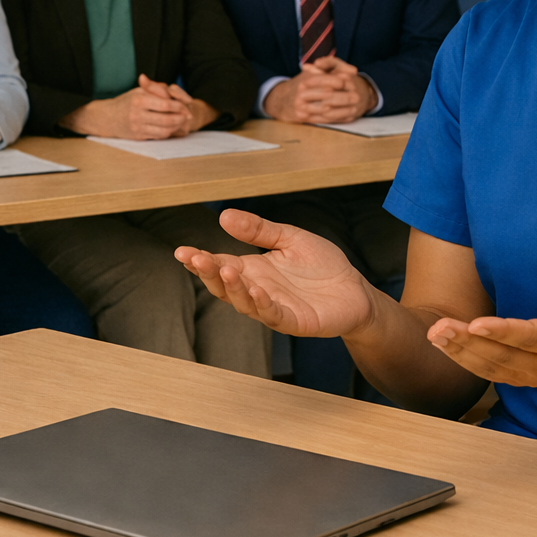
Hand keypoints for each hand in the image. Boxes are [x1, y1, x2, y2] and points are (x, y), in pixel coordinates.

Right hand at [60, 75, 218, 138]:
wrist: (107, 118)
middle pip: (166, 119)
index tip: (186, 105)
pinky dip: (169, 132)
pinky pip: (158, 136)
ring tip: (182, 121)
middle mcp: (138, 115)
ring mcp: (138, 127)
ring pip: (164, 130)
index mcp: (139, 100)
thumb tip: (173, 90)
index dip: (178, 106)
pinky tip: (173, 127)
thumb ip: (156, 89)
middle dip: (180, 117)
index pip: (164, 104)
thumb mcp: (139, 90)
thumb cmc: (127, 101)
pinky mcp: (139, 136)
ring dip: (176, 126)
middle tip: (188, 115)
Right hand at [175, 209, 376, 337]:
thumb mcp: (289, 238)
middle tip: (194, 258)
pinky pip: (273, 314)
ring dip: (232, 288)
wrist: (354, 289)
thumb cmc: (322, 266)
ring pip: (244, 302)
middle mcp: (258, 290)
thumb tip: (225, 216)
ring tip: (224, 270)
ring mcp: (273, 307)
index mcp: (253, 269)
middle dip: (208, 273)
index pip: (220, 265)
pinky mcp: (293, 321)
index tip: (182, 251)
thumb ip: (259, 230)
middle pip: (224, 286)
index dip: (200, 260)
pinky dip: (262, 304)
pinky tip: (256, 289)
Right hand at [263, 56, 376, 122]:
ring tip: (354, 108)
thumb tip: (351, 71)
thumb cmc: (302, 84)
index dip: (334, 80)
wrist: (281, 100)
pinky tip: (346, 116)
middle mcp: (303, 93)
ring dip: (342, 110)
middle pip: (326, 96)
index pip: (321, 79)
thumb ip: (332, 67)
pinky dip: (336, 118)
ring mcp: (302, 107)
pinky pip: (323, 119)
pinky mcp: (304, 118)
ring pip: (325, 109)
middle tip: (357, 97)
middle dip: (343, 97)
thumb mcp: (312, 72)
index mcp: (305, 80)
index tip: (347, 81)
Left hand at [426, 279, 536, 387]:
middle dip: (468, 342)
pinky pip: (488, 372)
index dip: (503, 332)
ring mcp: (532, 376)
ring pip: (491, 367)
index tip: (476, 324)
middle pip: (503, 355)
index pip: (531, 338)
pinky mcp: (519, 378)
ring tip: (433, 334)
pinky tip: (442, 345)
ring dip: (459, 352)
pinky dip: (463, 360)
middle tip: (439, 326)